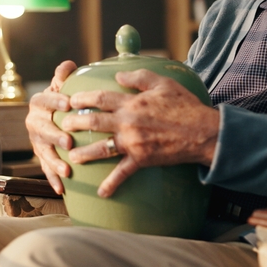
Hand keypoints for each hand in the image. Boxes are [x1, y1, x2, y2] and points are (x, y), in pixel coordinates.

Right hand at [25, 60, 77, 193]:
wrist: (52, 116)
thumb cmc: (62, 99)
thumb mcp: (61, 86)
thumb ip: (63, 76)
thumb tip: (68, 65)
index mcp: (39, 103)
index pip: (45, 100)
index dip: (55, 100)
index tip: (69, 103)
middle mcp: (34, 122)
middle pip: (43, 129)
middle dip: (55, 136)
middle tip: (69, 142)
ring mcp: (37, 141)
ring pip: (43, 152)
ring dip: (54, 162)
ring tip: (67, 170)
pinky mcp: (41, 156)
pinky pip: (45, 169)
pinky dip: (52, 179)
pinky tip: (62, 189)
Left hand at [60, 69, 219, 197]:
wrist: (202, 132)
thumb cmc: (185, 105)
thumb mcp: (164, 83)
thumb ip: (139, 76)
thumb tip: (118, 74)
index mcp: (132, 103)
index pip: (100, 98)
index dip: (82, 98)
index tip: (71, 100)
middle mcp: (128, 122)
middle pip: (94, 122)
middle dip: (75, 123)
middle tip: (63, 125)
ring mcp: (134, 142)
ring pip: (102, 148)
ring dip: (84, 153)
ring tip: (71, 155)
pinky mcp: (142, 159)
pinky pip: (123, 173)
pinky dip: (111, 184)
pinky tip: (101, 192)